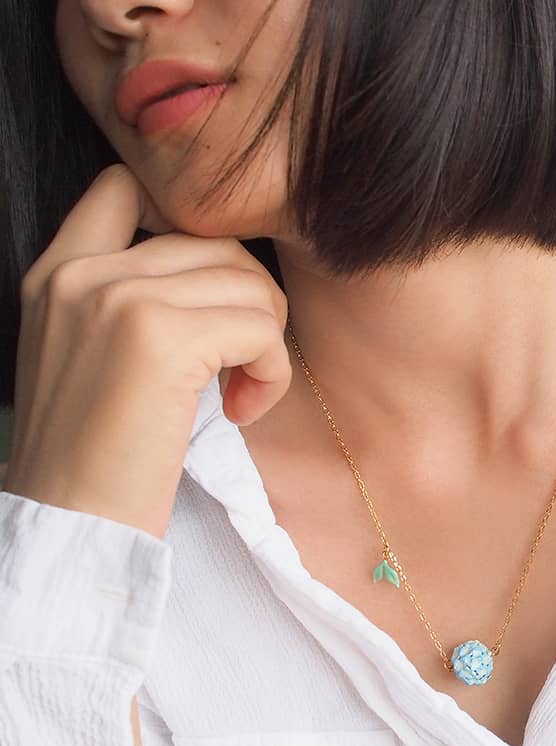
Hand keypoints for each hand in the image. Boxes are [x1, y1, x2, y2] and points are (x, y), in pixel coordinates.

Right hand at [4, 164, 290, 538]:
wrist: (70, 522)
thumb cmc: (96, 451)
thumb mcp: (92, 352)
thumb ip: (132, 298)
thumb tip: (224, 267)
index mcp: (58, 272)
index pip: (126, 188)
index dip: (189, 229)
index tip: (208, 298)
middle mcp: (83, 273)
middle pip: (216, 242)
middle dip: (250, 301)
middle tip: (240, 364)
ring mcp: (119, 299)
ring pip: (248, 282)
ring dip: (267, 341)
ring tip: (240, 393)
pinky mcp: (162, 339)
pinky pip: (260, 329)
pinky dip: (272, 372)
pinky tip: (242, 411)